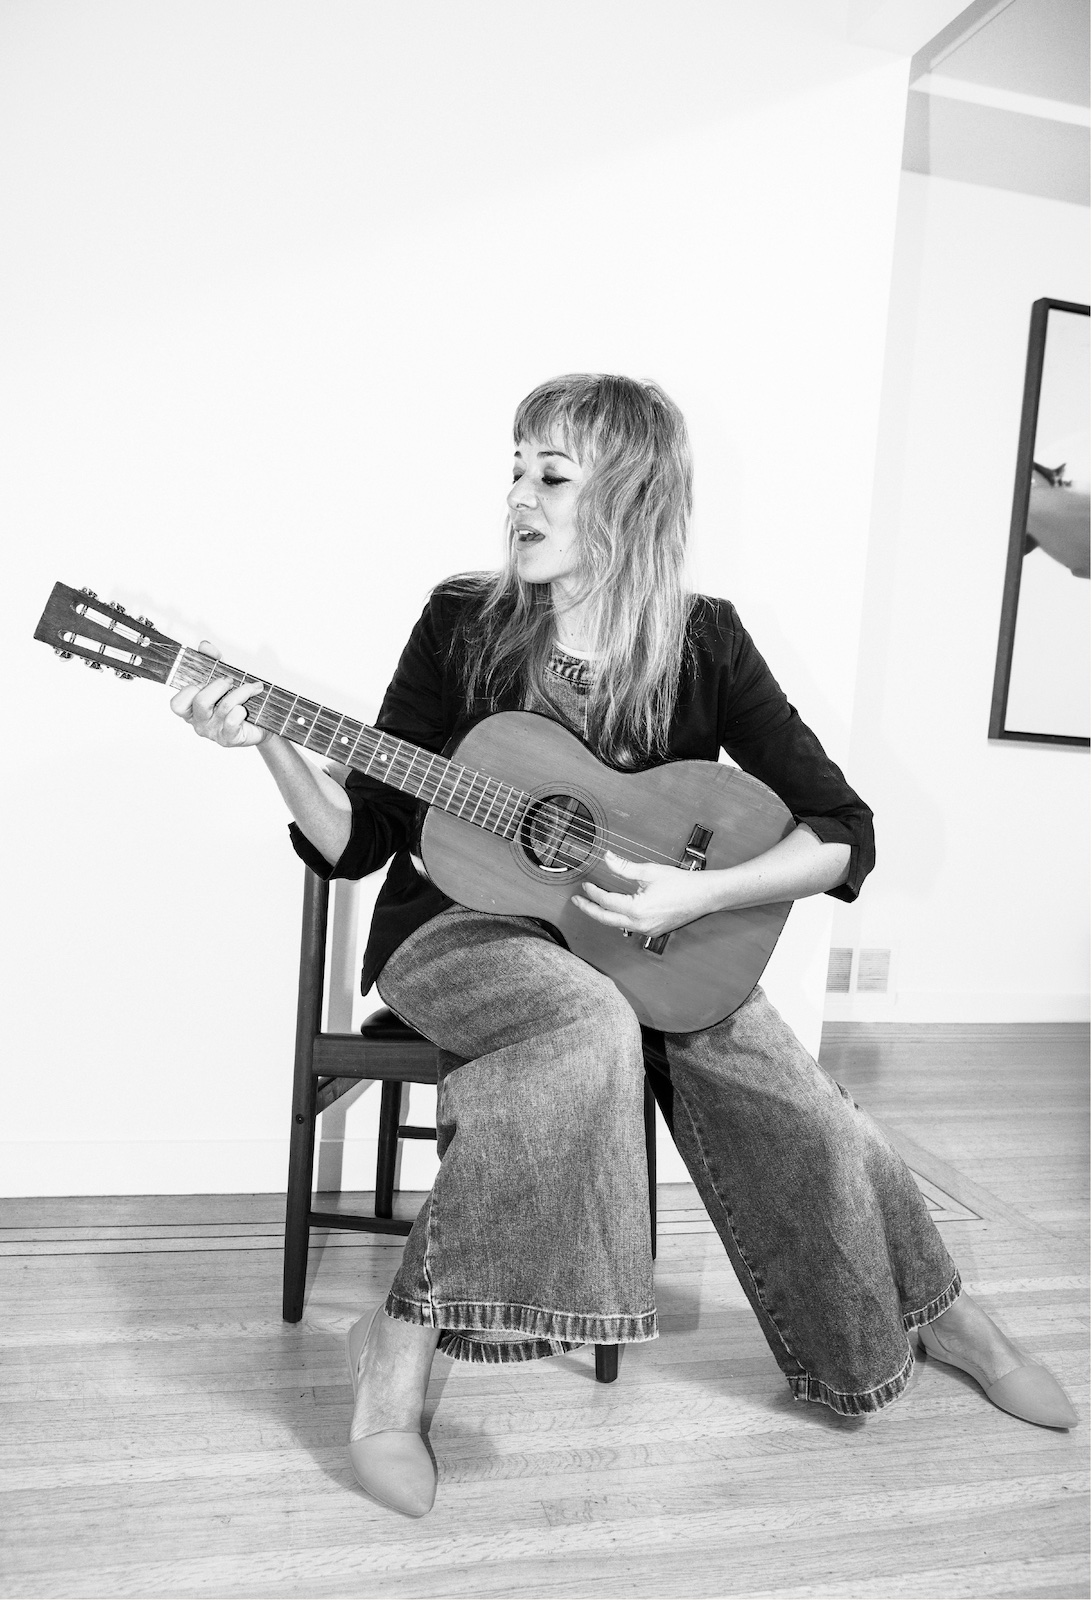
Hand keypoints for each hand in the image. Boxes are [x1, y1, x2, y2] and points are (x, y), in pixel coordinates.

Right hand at [169, 640, 268, 747]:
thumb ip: (212, 661)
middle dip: (219, 685)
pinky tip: (247, 708)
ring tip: (251, 688)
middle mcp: (199, 723)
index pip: (177, 704)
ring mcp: (214, 732)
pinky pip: (233, 720)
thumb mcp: (223, 679)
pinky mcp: (229, 738)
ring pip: (224, 706)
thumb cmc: (238, 702)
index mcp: (191, 710)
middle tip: (231, 680)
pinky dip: (242, 709)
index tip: (205, 680)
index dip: (190, 689)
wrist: (260, 724)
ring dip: (241, 692)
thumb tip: (204, 645)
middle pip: (201, 701)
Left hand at [571, 849, 714, 937]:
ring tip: (594, 905)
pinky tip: (616, 911)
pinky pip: (630, 926)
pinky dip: (619, 918)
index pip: (606, 902)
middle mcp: (640, 924)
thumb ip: (625, 867)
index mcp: (637, 910)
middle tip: (578, 902)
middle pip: (606, 919)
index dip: (593, 893)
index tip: (585, 885)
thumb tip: (607, 859)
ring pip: (618, 925)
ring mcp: (648, 930)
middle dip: (590, 910)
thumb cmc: (683, 884)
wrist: (705, 896)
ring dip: (604, 915)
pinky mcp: (654, 930)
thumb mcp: (650, 871)